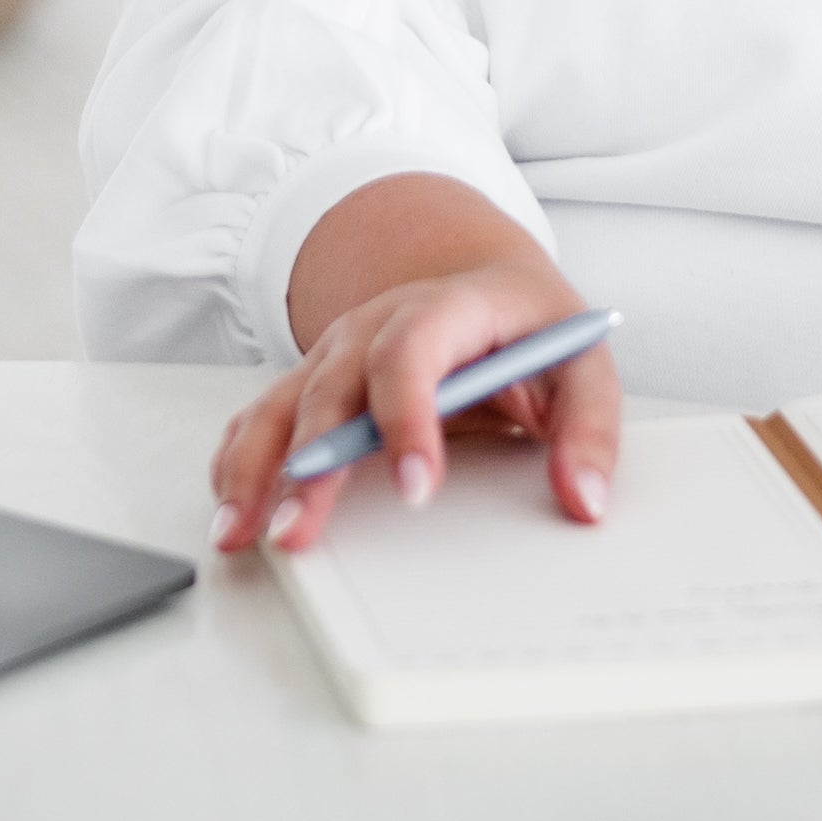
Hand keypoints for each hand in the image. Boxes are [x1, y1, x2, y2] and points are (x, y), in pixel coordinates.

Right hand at [203, 173, 619, 555]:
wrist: (487, 288)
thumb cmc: (531, 331)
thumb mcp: (583, 364)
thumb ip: (590, 429)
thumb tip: (583, 501)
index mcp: (450, 307)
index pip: (415, 351)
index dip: (407, 417)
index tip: (415, 488)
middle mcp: (379, 322)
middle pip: (333, 386)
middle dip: (314, 461)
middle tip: (302, 529)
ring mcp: (337, 351)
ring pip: (281, 402)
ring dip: (255, 467)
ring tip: (242, 532)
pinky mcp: (314, 382)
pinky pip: (261, 416)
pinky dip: (238, 461)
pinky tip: (231, 510)